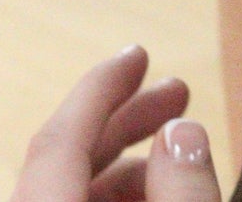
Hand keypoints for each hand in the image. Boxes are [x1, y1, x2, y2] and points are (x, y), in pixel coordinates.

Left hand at [12, 46, 220, 201]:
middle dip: (123, 121)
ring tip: (180, 153)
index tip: (138, 54)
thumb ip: (185, 190)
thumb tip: (181, 131)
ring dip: (125, 163)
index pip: (57, 143)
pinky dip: (113, 196)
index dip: (98, 90)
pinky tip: (158, 192)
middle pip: (60, 163)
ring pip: (67, 192)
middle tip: (176, 94)